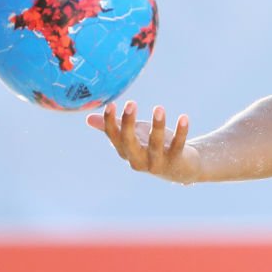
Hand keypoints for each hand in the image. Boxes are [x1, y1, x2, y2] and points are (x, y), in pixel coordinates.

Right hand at [86, 100, 200, 184]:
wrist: (181, 168)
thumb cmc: (153, 148)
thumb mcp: (134, 136)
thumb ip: (115, 127)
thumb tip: (88, 118)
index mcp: (126, 151)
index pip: (114, 137)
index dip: (110, 122)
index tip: (111, 104)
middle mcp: (138, 160)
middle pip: (129, 143)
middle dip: (128, 124)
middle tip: (131, 103)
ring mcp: (157, 162)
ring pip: (155, 144)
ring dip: (157, 126)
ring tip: (159, 107)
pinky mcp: (176, 161)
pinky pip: (178, 145)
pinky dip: (181, 132)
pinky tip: (184, 117)